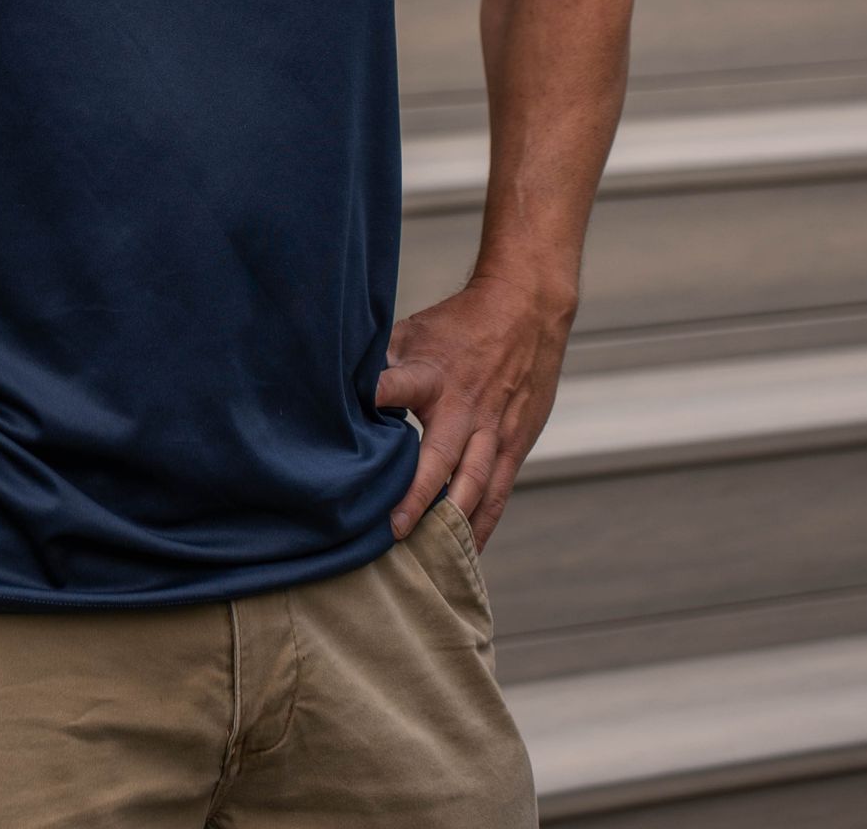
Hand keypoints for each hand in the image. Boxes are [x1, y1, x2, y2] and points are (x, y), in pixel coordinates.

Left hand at [374, 273, 573, 550]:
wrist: (526, 310)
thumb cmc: (461, 323)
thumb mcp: (416, 329)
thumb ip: (383, 360)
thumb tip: (339, 378)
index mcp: (433, 374)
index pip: (398, 386)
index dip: (376, 401)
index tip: (353, 421)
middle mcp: (465, 406)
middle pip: (440, 456)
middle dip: (418, 494)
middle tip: (394, 530)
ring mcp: (493, 428)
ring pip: (474, 483)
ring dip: (452, 521)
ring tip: (429, 555)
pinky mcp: (514, 442)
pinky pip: (498, 490)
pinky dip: (483, 523)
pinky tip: (468, 551)